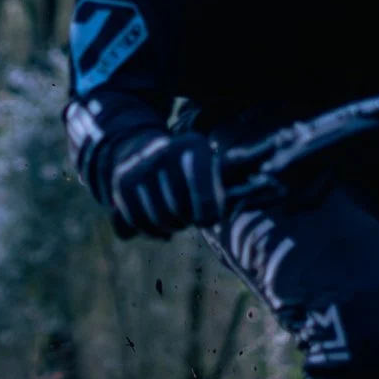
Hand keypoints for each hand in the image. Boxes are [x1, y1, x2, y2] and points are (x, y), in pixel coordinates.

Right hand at [104, 130, 225, 238]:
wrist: (139, 149)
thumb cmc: (187, 168)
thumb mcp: (213, 164)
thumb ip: (236, 170)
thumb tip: (257, 169)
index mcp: (193, 147)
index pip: (204, 197)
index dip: (206, 215)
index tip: (207, 218)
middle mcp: (165, 152)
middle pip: (180, 211)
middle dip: (185, 220)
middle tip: (187, 215)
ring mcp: (140, 167)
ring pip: (158, 220)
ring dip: (167, 227)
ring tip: (173, 219)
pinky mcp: (121, 184)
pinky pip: (135, 224)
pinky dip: (147, 231)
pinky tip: (155, 225)